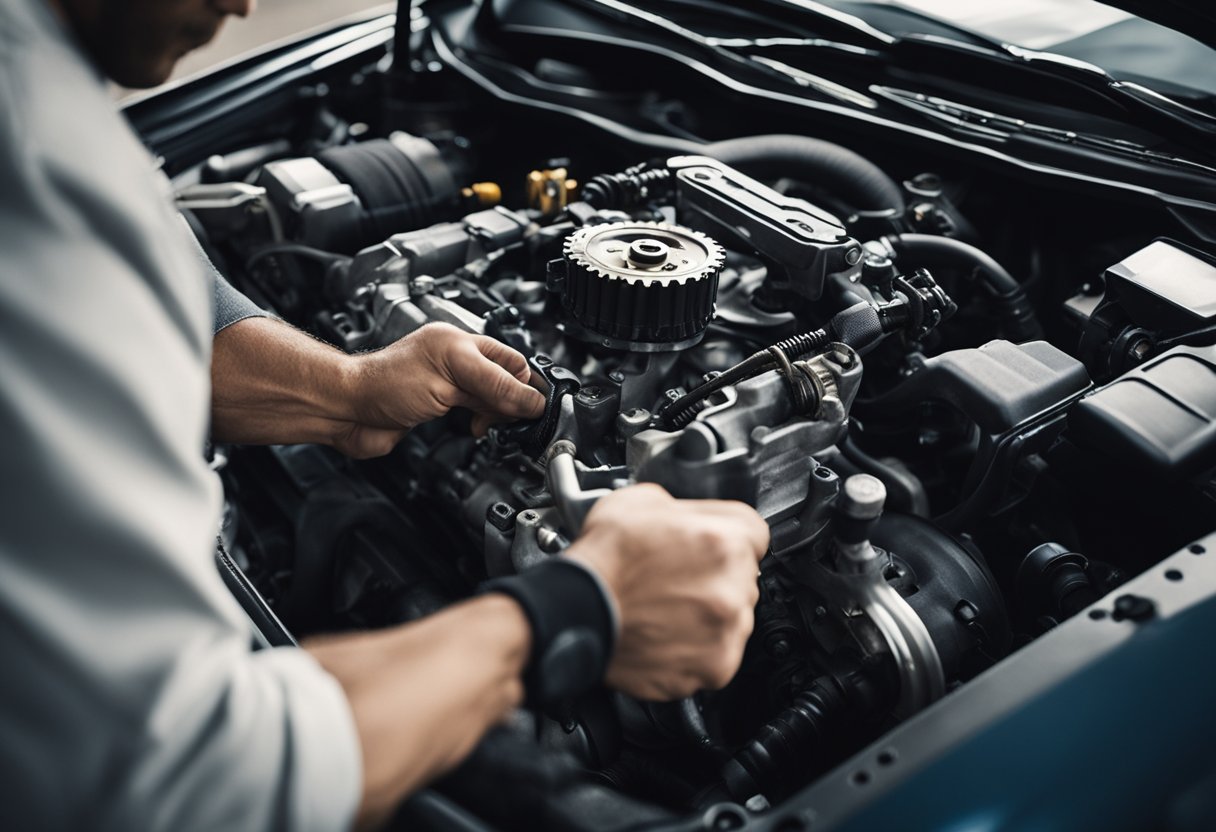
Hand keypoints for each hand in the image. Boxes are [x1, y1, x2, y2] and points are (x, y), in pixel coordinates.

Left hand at [338, 323, 545, 456]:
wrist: (348, 410)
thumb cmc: (383, 385)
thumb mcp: (449, 381)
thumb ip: (492, 389)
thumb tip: (529, 400)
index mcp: (459, 343)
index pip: (510, 362)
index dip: (525, 386)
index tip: (533, 410)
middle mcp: (456, 360)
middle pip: (505, 379)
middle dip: (512, 401)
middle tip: (511, 420)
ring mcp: (448, 383)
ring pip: (492, 397)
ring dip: (498, 413)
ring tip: (489, 424)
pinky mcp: (439, 405)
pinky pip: (474, 411)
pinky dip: (483, 421)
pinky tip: (477, 427)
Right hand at [566, 484, 769, 700]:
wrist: (576, 611)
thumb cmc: (602, 560)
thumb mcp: (643, 500)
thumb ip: (684, 508)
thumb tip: (690, 517)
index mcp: (723, 541)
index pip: (754, 533)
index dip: (727, 535)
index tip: (711, 545)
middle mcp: (732, 588)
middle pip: (743, 576)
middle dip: (716, 575)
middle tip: (676, 576)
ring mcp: (726, 631)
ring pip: (734, 617)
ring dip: (710, 613)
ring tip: (667, 607)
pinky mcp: (714, 667)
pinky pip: (717, 653)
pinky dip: (697, 647)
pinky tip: (667, 632)